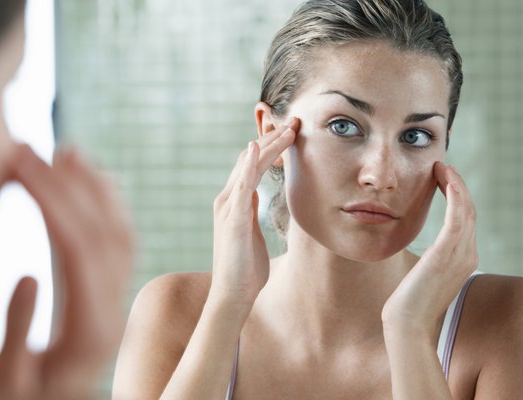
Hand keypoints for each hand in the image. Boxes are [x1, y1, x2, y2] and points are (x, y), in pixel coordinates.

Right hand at [0, 145, 133, 399]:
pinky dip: (107, 206)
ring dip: (95, 189)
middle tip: (30, 149)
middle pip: (101, 235)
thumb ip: (15, 334)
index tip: (20, 165)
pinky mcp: (114, 293)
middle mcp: (114, 310)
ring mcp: (119, 300)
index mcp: (90, 331)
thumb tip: (25, 276)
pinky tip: (88, 182)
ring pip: (119, 234)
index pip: (78, 251)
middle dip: (66, 185)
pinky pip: (120, 243)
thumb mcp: (6, 383)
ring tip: (67, 153)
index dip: (51, 202)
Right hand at [209, 118, 299, 308]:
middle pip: (249, 159)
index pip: (252, 166)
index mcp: (235, 203)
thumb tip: (258, 198)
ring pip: (248, 166)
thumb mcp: (251, 233)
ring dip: (268, 145)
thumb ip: (252, 213)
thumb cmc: (245, 267)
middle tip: (295, 122)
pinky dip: (248, 164)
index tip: (291, 134)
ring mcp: (228, 207)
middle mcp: (228, 199)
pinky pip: (242, 185)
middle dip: (272, 140)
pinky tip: (256, 148)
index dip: (270, 148)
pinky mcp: (233, 218)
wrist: (233, 293)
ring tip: (288, 129)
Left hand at [382, 162, 477, 336]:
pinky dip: (454, 193)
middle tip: (442, 167)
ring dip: (455, 184)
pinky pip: (458, 215)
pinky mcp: (447, 253)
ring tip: (441, 167)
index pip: (465, 221)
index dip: (457, 197)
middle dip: (457, 186)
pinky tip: (445, 178)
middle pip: (469, 211)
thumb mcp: (423, 277)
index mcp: (463, 260)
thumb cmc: (408, 304)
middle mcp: (468, 255)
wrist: (406, 324)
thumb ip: (429, 264)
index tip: (443, 180)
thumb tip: (422, 258)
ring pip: (466, 209)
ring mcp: (460, 254)